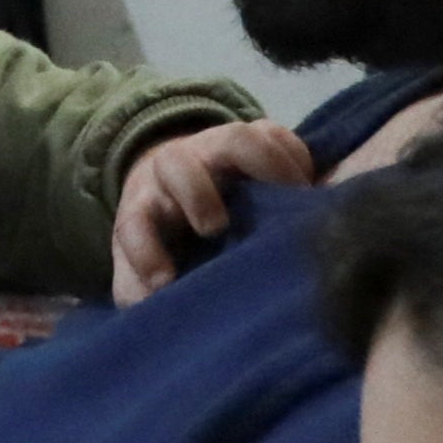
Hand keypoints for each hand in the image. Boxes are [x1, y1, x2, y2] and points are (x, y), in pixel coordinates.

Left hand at [109, 117, 315, 302]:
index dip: (145, 251)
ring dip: (263, 165)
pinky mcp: (253, 136)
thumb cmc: (166, 238)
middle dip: (196, 194)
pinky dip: (295, 157)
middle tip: (216, 228)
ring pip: (234, 138)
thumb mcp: (143, 265)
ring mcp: (217, 148)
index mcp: (145, 207)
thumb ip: (141, 288)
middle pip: (176, 164)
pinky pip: (275, 133)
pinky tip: (307, 189)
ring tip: (291, 199)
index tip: (164, 282)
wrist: (177, 181)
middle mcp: (177, 171)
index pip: (134, 223)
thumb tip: (155, 309)